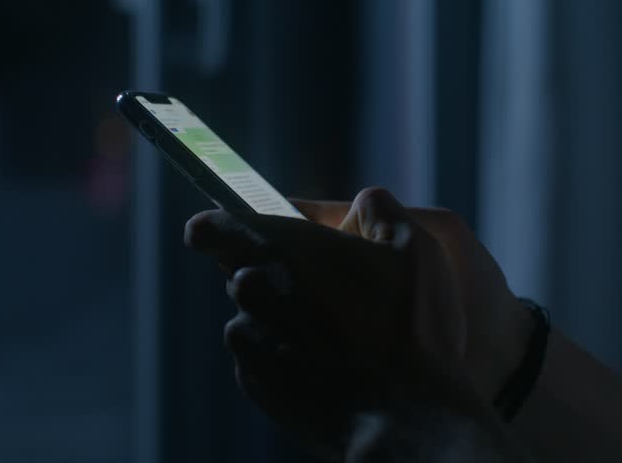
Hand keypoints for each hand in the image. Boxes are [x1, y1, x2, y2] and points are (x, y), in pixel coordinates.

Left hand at [184, 188, 532, 457]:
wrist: (408, 417)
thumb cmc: (413, 328)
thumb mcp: (415, 247)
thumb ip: (380, 211)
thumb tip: (364, 204)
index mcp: (290, 249)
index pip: (219, 227)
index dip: (213, 226)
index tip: (206, 232)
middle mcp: (259, 291)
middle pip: (238, 273)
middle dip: (265, 276)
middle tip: (308, 291)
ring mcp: (255, 342)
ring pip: (248, 319)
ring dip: (274, 320)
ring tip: (326, 337)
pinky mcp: (258, 384)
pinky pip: (257, 360)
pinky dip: (279, 358)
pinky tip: (320, 365)